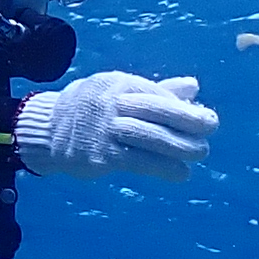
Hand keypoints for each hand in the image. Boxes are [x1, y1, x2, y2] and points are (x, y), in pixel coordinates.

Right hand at [15, 71, 217, 182]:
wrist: (48, 127)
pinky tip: (180, 173)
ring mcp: (103, 129)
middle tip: (208, 138)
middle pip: (156, 113)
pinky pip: (134, 161)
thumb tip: (194, 87)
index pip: (159, 96)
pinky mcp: (98, 155)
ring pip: (147, 137)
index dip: (186, 110)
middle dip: (187, 125)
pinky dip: (161, 167)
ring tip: (198, 155)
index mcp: (120, 85)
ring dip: (177, 148)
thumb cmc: (94, 108)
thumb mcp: (122, 92)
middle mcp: (112, 104)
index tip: (209, 121)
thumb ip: (158, 92)